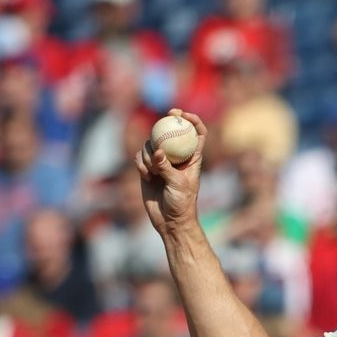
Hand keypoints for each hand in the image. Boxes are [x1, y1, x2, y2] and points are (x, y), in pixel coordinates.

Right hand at [136, 109, 207, 236]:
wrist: (170, 222)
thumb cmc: (182, 204)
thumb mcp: (178, 185)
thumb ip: (167, 167)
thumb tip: (158, 151)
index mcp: (192, 158)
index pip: (196, 133)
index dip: (192, 120)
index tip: (183, 114)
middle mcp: (176, 157)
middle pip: (170, 132)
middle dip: (166, 121)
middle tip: (166, 115)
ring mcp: (161, 162)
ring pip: (151, 144)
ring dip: (149, 154)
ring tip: (152, 172)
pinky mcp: (148, 169)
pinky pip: (140, 157)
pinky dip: (141, 164)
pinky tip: (145, 176)